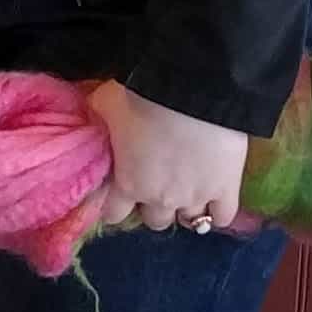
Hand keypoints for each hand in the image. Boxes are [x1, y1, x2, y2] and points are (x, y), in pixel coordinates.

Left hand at [84, 79, 249, 237]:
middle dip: (153, 206)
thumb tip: (85, 122)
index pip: (114, 214)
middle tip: (157, 186)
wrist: (191, 90)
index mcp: (128, 183)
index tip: (119, 194)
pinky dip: (218, 212)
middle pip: (155, 221)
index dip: (115, 206)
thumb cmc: (141, 97)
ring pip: (189, 221)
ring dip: (185, 209)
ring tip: (187, 193)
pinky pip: (222, 216)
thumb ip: (95, 120)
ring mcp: (196, 197)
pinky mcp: (226, 190)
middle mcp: (160, 199)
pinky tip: (216, 200)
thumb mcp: (104, 105)